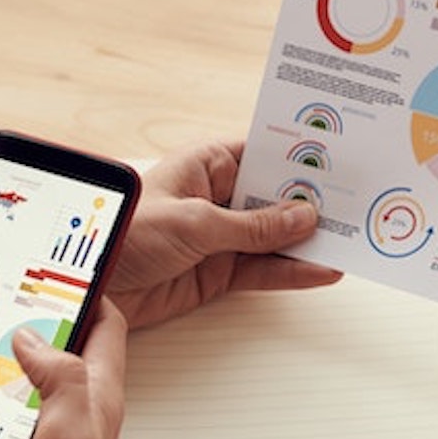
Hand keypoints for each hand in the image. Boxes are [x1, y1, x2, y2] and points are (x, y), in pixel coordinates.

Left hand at [107, 140, 340, 328]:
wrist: (83, 284)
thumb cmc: (120, 233)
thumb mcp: (194, 223)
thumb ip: (253, 225)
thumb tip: (301, 216)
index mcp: (205, 165)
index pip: (263, 154)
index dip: (299, 158)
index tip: (338, 162)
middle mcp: (215, 198)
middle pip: (275, 198)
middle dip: (312, 202)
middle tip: (355, 204)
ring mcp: (219, 238)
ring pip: (275, 237)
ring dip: (309, 241)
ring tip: (349, 240)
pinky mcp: (217, 274)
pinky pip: (264, 270)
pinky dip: (293, 272)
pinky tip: (321, 270)